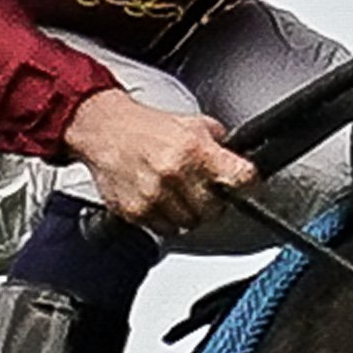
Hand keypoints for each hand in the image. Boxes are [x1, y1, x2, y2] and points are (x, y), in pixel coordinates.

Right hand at [60, 88, 253, 236]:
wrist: (105, 130)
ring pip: (190, 224)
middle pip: (215, 210)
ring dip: (188, 213)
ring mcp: (155, 196)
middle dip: (212, 202)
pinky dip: (166, 219)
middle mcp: (176, 174)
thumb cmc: (146, 128)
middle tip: (202, 190)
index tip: (245, 184)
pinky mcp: (137, 212)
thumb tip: (239, 160)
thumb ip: (219, 144)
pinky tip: (160, 199)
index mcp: (194, 150)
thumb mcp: (192, 123)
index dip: (247, 182)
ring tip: (177, 193)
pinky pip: (165, 229)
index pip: (240, 178)